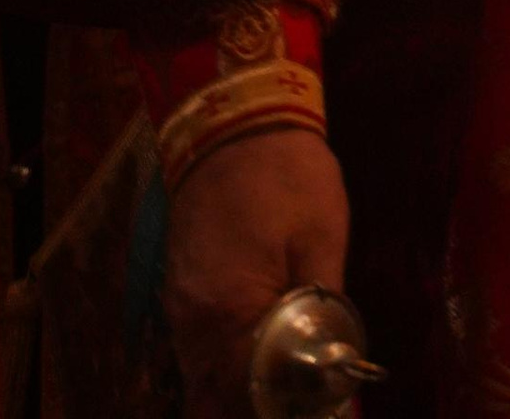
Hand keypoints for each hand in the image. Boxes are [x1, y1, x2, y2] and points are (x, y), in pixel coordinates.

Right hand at [166, 128, 349, 416]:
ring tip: (277, 388)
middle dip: (250, 407)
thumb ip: (323, 309)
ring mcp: (177, 308)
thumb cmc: (287, 175)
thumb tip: (333, 362)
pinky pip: (192, 350)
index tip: (308, 407)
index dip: (280, 409)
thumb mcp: (322, 237)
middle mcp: (191, 324)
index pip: (247, 398)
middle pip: (213, 399)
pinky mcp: (175, 290)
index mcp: (229, 315)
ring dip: (232, 393)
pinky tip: (248, 363)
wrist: (232, 118)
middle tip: (292, 399)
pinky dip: (217, 366)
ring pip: (199, 378)